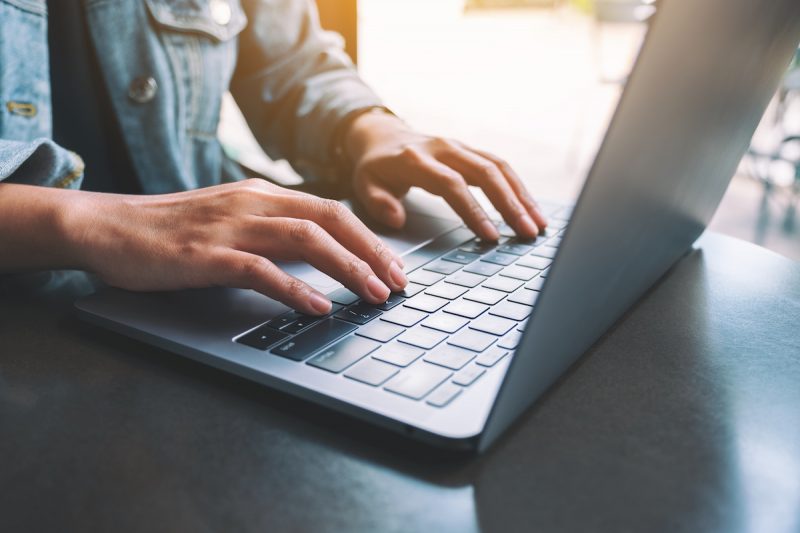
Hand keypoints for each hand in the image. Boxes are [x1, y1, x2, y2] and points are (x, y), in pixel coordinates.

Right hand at [65, 179, 407, 314]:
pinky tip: (319, 306)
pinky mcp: (207, 254)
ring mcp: (230, 226)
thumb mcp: (232, 219)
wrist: (109, 226)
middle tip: (399, 285)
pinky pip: (261, 269)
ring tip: (373, 296)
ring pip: (306, 240)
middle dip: (372, 253)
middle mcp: (253, 203)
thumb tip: (321, 256)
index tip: (395, 266)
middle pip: (330, 220)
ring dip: (347, 268)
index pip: (332, 210)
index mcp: (262, 194)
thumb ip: (273, 230)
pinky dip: (295, 288)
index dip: (370, 239)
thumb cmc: (172, 230)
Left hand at [344, 111, 546, 240]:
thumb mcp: (364, 184)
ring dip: (522, 195)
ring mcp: (460, 146)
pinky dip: (518, 187)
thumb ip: (378, 203)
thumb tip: (398, 219)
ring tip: (538, 224)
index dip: (473, 210)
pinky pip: (500, 166)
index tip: (490, 235)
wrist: (382, 135)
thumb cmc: (375, 167)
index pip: (452, 184)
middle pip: (485, 173)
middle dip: (509, 204)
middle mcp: (444, 148)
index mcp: (417, 159)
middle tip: (527, 232)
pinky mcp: (471, 150)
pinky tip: (531, 209)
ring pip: (499, 167)